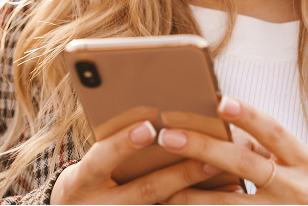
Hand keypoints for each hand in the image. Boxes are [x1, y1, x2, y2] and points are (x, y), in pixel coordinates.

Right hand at [50, 120, 224, 203]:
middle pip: (145, 190)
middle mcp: (101, 205)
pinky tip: (225, 192)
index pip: (100, 160)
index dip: (123, 145)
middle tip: (208, 157)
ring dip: (197, 190)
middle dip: (179, 174)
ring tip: (222, 172)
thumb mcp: (86, 163)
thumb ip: (108, 143)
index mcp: (82, 181)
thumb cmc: (85, 180)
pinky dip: (198, 202)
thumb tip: (150, 111)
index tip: (149, 128)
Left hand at [159, 96, 307, 203]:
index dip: (246, 115)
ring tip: (161, 186)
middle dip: (203, 149)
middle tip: (167, 136)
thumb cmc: (304, 189)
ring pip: (230, 204)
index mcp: (303, 159)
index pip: (272, 131)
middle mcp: (295, 187)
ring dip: (193, 195)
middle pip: (244, 164)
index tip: (218, 100)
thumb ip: (262, 146)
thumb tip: (214, 123)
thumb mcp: (295, 165)